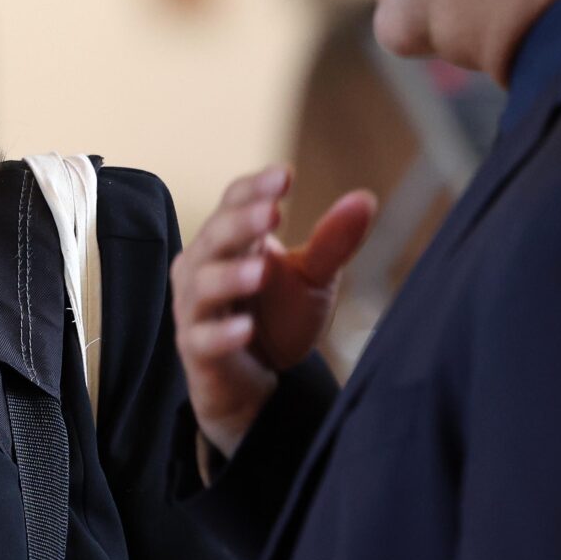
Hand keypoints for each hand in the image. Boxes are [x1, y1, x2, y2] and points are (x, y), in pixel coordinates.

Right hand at [172, 165, 375, 454]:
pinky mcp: (196, 351)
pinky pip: (203, 339)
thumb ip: (333, 241)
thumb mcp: (313, 278)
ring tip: (261, 270)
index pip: (233, 201)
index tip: (285, 176)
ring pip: (203, 286)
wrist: (254, 382)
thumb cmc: (277, 319)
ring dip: (230, 276)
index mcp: (231, 240)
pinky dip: (222, 333)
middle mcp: (204, 267)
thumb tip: (364, 199)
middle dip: (240, 223)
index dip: (255, 188)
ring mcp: (196, 310)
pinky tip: (246, 328)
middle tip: (271, 213)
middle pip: (214, 236)